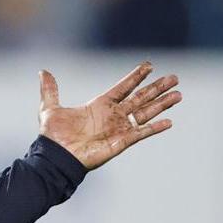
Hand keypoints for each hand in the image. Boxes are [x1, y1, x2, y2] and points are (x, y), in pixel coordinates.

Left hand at [37, 63, 181, 170]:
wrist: (56, 157)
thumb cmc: (53, 136)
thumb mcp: (50, 108)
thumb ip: (50, 90)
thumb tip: (43, 72)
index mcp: (99, 105)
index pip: (123, 87)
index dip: (136, 77)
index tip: (150, 66)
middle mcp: (112, 115)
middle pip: (141, 97)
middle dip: (157, 88)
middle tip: (175, 77)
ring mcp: (119, 128)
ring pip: (146, 112)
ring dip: (162, 104)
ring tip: (178, 95)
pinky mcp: (121, 142)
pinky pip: (142, 133)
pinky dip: (155, 128)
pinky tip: (169, 121)